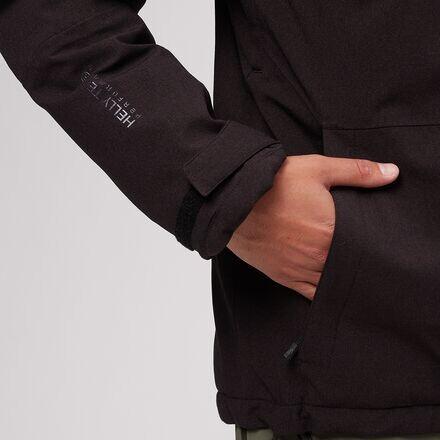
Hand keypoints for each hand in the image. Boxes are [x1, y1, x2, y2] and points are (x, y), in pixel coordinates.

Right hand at [227, 154, 398, 299]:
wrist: (233, 201)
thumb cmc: (273, 184)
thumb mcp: (317, 169)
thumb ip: (357, 172)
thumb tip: (392, 173)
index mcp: (330, 233)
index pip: (364, 248)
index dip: (373, 246)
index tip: (378, 243)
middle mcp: (318, 257)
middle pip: (348, 268)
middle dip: (357, 262)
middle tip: (365, 257)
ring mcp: (300, 270)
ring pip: (332, 283)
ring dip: (341, 278)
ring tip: (348, 271)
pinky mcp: (284, 277)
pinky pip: (311, 294)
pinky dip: (323, 292)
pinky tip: (330, 286)